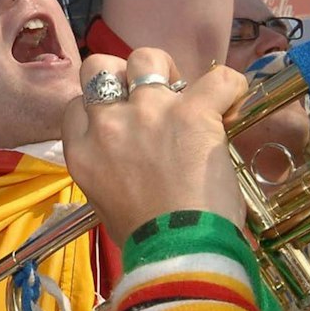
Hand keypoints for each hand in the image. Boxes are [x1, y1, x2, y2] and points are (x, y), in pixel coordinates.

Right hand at [62, 49, 247, 235]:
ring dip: (168, 69)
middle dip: (123, 73)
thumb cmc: (145, 241)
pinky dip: (230, 87)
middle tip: (149, 95)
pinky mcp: (192, 112)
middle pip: (100, 67)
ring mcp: (148, 112)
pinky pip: (219, 80)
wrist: (179, 252)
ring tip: (188, 93)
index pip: (76, 104)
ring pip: (148, 57)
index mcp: (82, 151)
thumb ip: (108, 171)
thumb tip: (131, 162)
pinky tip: (233, 103)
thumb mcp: (105, 204)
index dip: (99, 105)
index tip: (120, 118)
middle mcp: (108, 124)